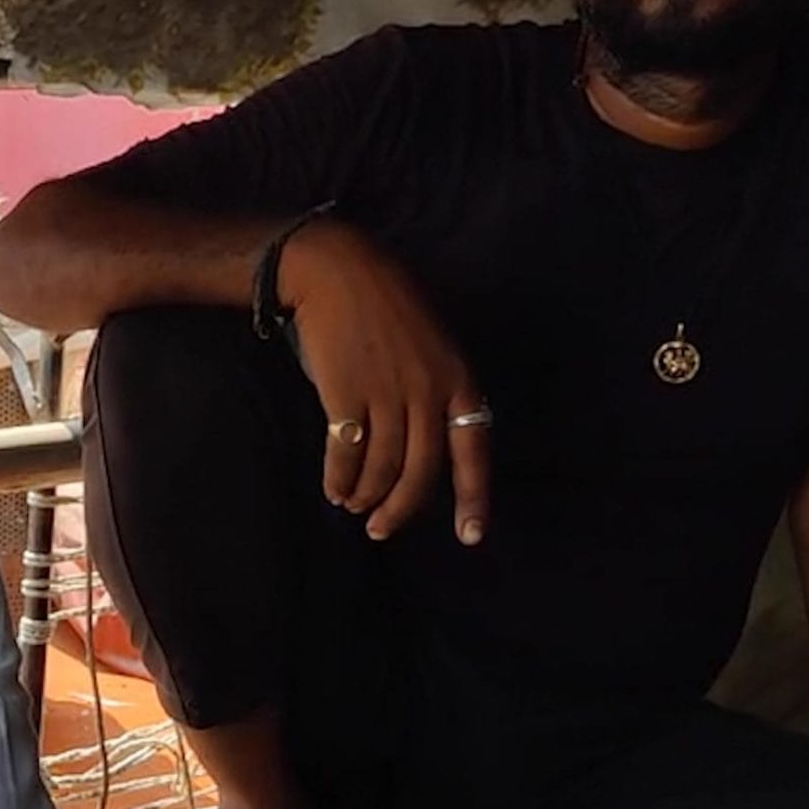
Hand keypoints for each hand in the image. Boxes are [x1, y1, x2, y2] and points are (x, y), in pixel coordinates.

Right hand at [280, 221, 490, 544]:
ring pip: (383, 467)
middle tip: (382, 529)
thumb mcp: (433, 343)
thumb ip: (437, 391)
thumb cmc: (386, 304)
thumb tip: (425, 447)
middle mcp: (427, 392)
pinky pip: (347, 453)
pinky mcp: (346, 395)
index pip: (472, 450)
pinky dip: (340, 478)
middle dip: (401, 509)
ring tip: (355, 506)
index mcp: (458, 379)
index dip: (473, 497)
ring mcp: (386, 394)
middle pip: (420, 471)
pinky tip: (335, 488)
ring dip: (366, 496)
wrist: (337, 271)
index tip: (470, 537)